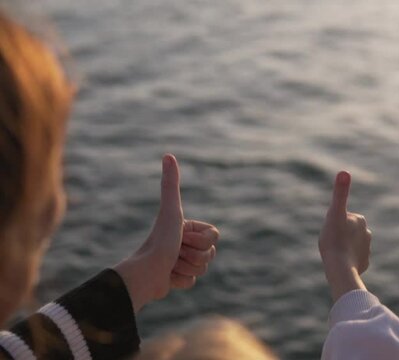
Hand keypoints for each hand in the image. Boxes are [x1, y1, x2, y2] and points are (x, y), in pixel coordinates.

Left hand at [114, 154, 218, 311]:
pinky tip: (167, 277)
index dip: (202, 241)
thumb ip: (170, 184)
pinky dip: (181, 281)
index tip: (182, 239)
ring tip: (170, 265)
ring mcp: (180, 260)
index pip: (214, 236)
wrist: (144, 275)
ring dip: (187, 269)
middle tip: (175, 253)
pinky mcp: (176, 278)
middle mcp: (183, 242)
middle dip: (195, 256)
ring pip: (203, 268)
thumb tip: (168, 155)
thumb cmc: (159, 242)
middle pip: (210, 253)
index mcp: (185, 227)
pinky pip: (192, 281)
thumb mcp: (171, 211)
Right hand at [318, 171, 371, 301]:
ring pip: (350, 246)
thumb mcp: (334, 212)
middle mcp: (367, 233)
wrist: (340, 267)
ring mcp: (366, 249)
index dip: (333, 224)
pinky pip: (353, 260)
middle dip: (339, 236)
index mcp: (359, 220)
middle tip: (331, 242)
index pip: (342, 218)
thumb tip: (344, 171)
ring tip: (336, 253)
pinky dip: (348, 261)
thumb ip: (340, 192)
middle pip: (346, 232)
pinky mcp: (364, 263)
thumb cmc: (334, 239)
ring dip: (343, 248)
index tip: (331, 231)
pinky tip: (341, 264)